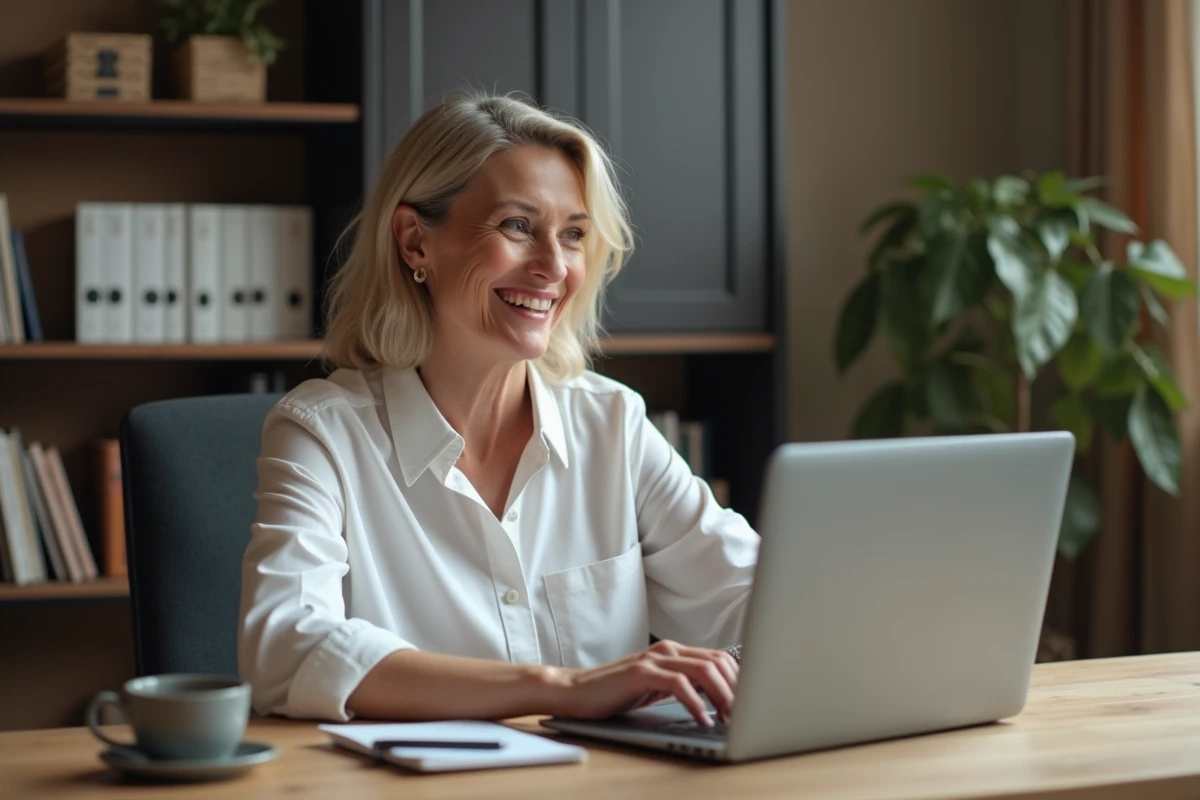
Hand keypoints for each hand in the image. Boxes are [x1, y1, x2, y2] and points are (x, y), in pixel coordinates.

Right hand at [549, 640, 737, 726]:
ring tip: (730, 719)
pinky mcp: (641, 672)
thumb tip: (718, 702)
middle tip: (746, 717)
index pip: (720, 658)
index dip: (741, 681)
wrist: (575, 691)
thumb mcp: (656, 688)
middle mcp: (668, 649)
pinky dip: (697, 704)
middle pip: (718, 662)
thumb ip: (683, 686)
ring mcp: (654, 659)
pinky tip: (703, 720)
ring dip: (723, 696)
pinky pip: (680, 684)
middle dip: (738, 690)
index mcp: (674, 652)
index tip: (750, 706)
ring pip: (704, 670)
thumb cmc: (615, 693)